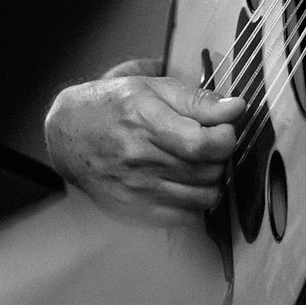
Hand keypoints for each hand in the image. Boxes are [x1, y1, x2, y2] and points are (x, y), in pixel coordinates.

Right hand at [44, 57, 244, 226]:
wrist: (69, 135)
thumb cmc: (112, 106)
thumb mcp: (153, 88)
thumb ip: (198, 100)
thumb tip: (236, 108)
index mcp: (145, 122)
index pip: (203, 144)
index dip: (226, 137)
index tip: (225, 129)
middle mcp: (139, 160)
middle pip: (208, 171)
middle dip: (220, 157)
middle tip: (211, 143)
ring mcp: (136, 190)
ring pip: (203, 197)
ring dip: (211, 180)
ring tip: (200, 163)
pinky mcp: (134, 211)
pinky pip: (185, 217)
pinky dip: (194, 201)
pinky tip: (185, 182)